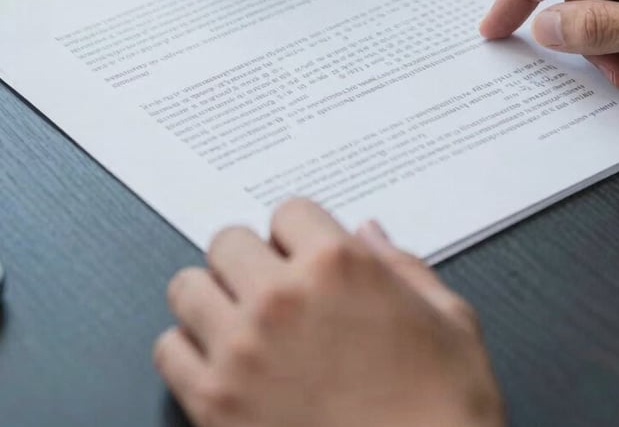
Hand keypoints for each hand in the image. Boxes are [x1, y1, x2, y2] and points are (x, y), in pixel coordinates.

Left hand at [154, 199, 504, 426]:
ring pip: (188, 287)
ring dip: (213, 298)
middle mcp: (280, 297)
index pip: (288, 211)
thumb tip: (369, 233)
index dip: (300, 235)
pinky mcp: (214, 404)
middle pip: (228, 240)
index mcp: (337, 264)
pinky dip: (189, 352)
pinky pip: (168, 350)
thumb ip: (403, 265)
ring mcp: (241, 350)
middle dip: (251, 260)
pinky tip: (222, 366)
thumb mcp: (450, 322)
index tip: (305, 256)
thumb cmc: (444, 410)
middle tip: (271, 288)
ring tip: (240, 323)